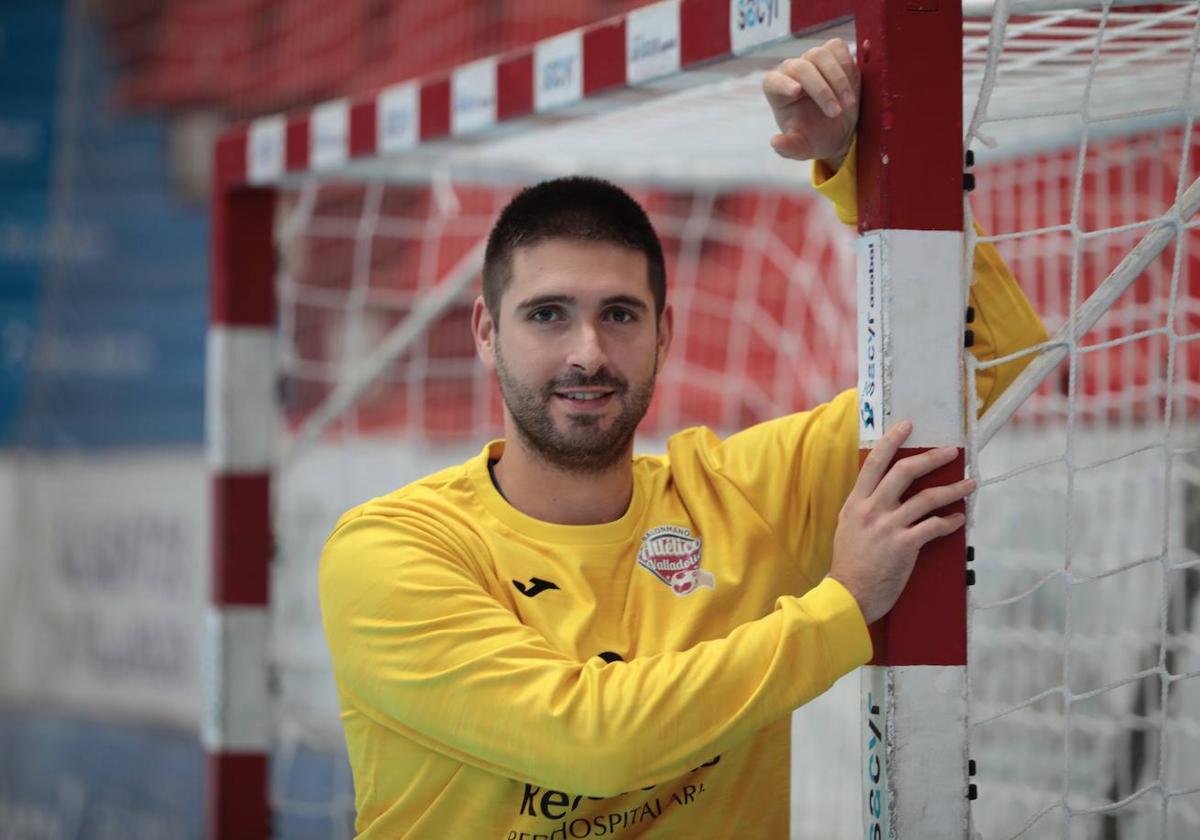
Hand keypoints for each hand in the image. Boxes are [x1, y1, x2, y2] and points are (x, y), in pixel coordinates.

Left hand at [762, 38, 859, 169]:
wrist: (840, 129)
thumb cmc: (815, 137)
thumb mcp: (802, 148)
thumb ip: (789, 148)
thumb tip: (775, 143)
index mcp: (778, 93)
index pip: (772, 81)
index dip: (782, 84)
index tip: (797, 92)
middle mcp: (792, 72)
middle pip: (801, 68)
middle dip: (820, 90)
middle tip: (835, 113)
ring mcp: (812, 60)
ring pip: (820, 55)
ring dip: (837, 78)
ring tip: (848, 103)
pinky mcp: (832, 54)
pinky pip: (837, 48)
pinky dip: (846, 64)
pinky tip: (852, 86)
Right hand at [828, 421, 973, 624]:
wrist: (847, 595)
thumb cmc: (849, 565)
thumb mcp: (847, 528)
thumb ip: (864, 509)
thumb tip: (881, 496)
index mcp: (856, 503)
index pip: (875, 463)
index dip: (892, 441)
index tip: (907, 426)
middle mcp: (871, 509)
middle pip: (905, 472)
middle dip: (931, 458)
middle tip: (951, 452)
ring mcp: (888, 526)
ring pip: (927, 498)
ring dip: (953, 489)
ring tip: (969, 484)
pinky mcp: (904, 545)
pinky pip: (934, 527)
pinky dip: (950, 521)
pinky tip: (959, 519)